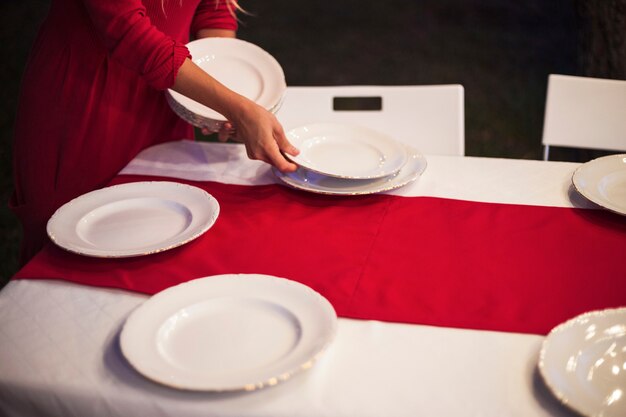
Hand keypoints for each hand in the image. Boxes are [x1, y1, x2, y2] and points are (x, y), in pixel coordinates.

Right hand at [173, 59, 298, 171]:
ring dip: (277, 155)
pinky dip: (270, 153)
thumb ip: (285, 143)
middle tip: (290, 150)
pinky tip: (270, 142)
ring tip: (277, 141)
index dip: (290, 167)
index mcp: (267, 148)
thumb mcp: (276, 127)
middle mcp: (259, 154)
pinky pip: (264, 157)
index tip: (295, 165)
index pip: (282, 165)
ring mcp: (253, 154)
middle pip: (276, 164)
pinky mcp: (251, 153)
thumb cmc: (256, 116)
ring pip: (270, 160)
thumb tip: (293, 152)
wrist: (240, 112)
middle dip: (284, 160)